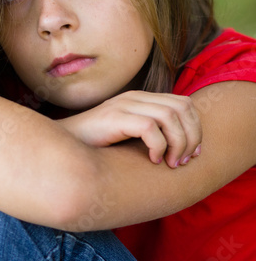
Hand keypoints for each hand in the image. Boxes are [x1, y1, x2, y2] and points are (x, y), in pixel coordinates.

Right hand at [58, 90, 201, 168]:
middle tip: (183, 160)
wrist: (66, 146)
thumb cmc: (99, 146)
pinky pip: (149, 127)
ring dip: (177, 143)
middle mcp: (136, 97)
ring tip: (170, 163)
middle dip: (191, 136)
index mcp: (142, 99)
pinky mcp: (115, 117)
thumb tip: (182, 149)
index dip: (195, 128)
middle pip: (182, 108)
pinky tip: (153, 160)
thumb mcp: (130, 136)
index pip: (184, 104)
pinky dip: (158, 146)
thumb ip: (151, 133)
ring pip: (170, 116)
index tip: (192, 154)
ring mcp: (125, 105)